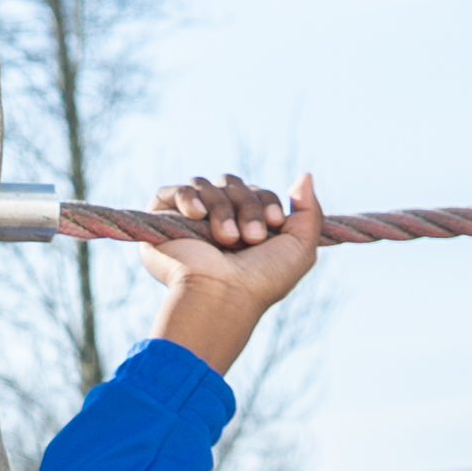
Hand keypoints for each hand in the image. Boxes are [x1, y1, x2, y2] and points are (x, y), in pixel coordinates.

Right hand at [134, 170, 321, 375]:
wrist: (224, 296)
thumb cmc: (261, 280)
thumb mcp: (300, 248)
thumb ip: (310, 211)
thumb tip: (305, 174)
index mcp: (245, 226)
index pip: (255, 192)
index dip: (266, 201)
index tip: (275, 222)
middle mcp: (216, 220)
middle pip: (231, 185)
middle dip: (246, 206)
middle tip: (252, 238)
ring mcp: (187, 220)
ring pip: (205, 186)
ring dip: (222, 209)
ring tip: (227, 239)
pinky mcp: (162, 221)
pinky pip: (171, 192)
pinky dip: (187, 198)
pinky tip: (198, 216)